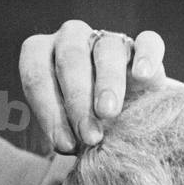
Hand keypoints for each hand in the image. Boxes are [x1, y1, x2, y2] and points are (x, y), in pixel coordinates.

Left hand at [20, 20, 166, 153]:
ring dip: (108, 82)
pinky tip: (143, 76)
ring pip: (107, 49)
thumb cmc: (84, 127)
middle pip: (70, 58)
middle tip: (89, 136)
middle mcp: (72, 40)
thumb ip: (63, 134)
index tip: (63, 144)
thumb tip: (65, 144)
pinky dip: (146, 56)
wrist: (123, 124)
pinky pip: (147, 42)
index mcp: (42, 55)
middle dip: (77, 99)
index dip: (47, 110)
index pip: (36, 73)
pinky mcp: (143, 47)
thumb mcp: (66, 132)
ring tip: (109, 113)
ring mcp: (108, 40)